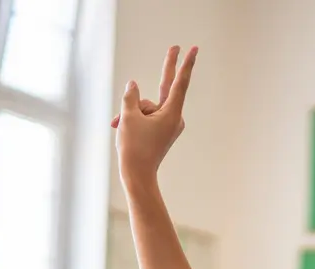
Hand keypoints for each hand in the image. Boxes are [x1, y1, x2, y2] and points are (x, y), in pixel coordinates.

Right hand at [112, 45, 197, 183]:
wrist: (136, 176)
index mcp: (172, 113)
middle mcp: (174, 118)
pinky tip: (120, 127)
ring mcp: (167, 125)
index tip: (193, 50)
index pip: (179, 82)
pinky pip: (146, 117)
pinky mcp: (160, 132)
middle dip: (166, 69)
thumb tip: (133, 85)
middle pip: (165, 89)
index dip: (185, 64)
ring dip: (131, 113)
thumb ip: (131, 97)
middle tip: (175, 46)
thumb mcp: (128, 117)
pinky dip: (133, 120)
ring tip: (120, 127)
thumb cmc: (134, 148)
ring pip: (147, 107)